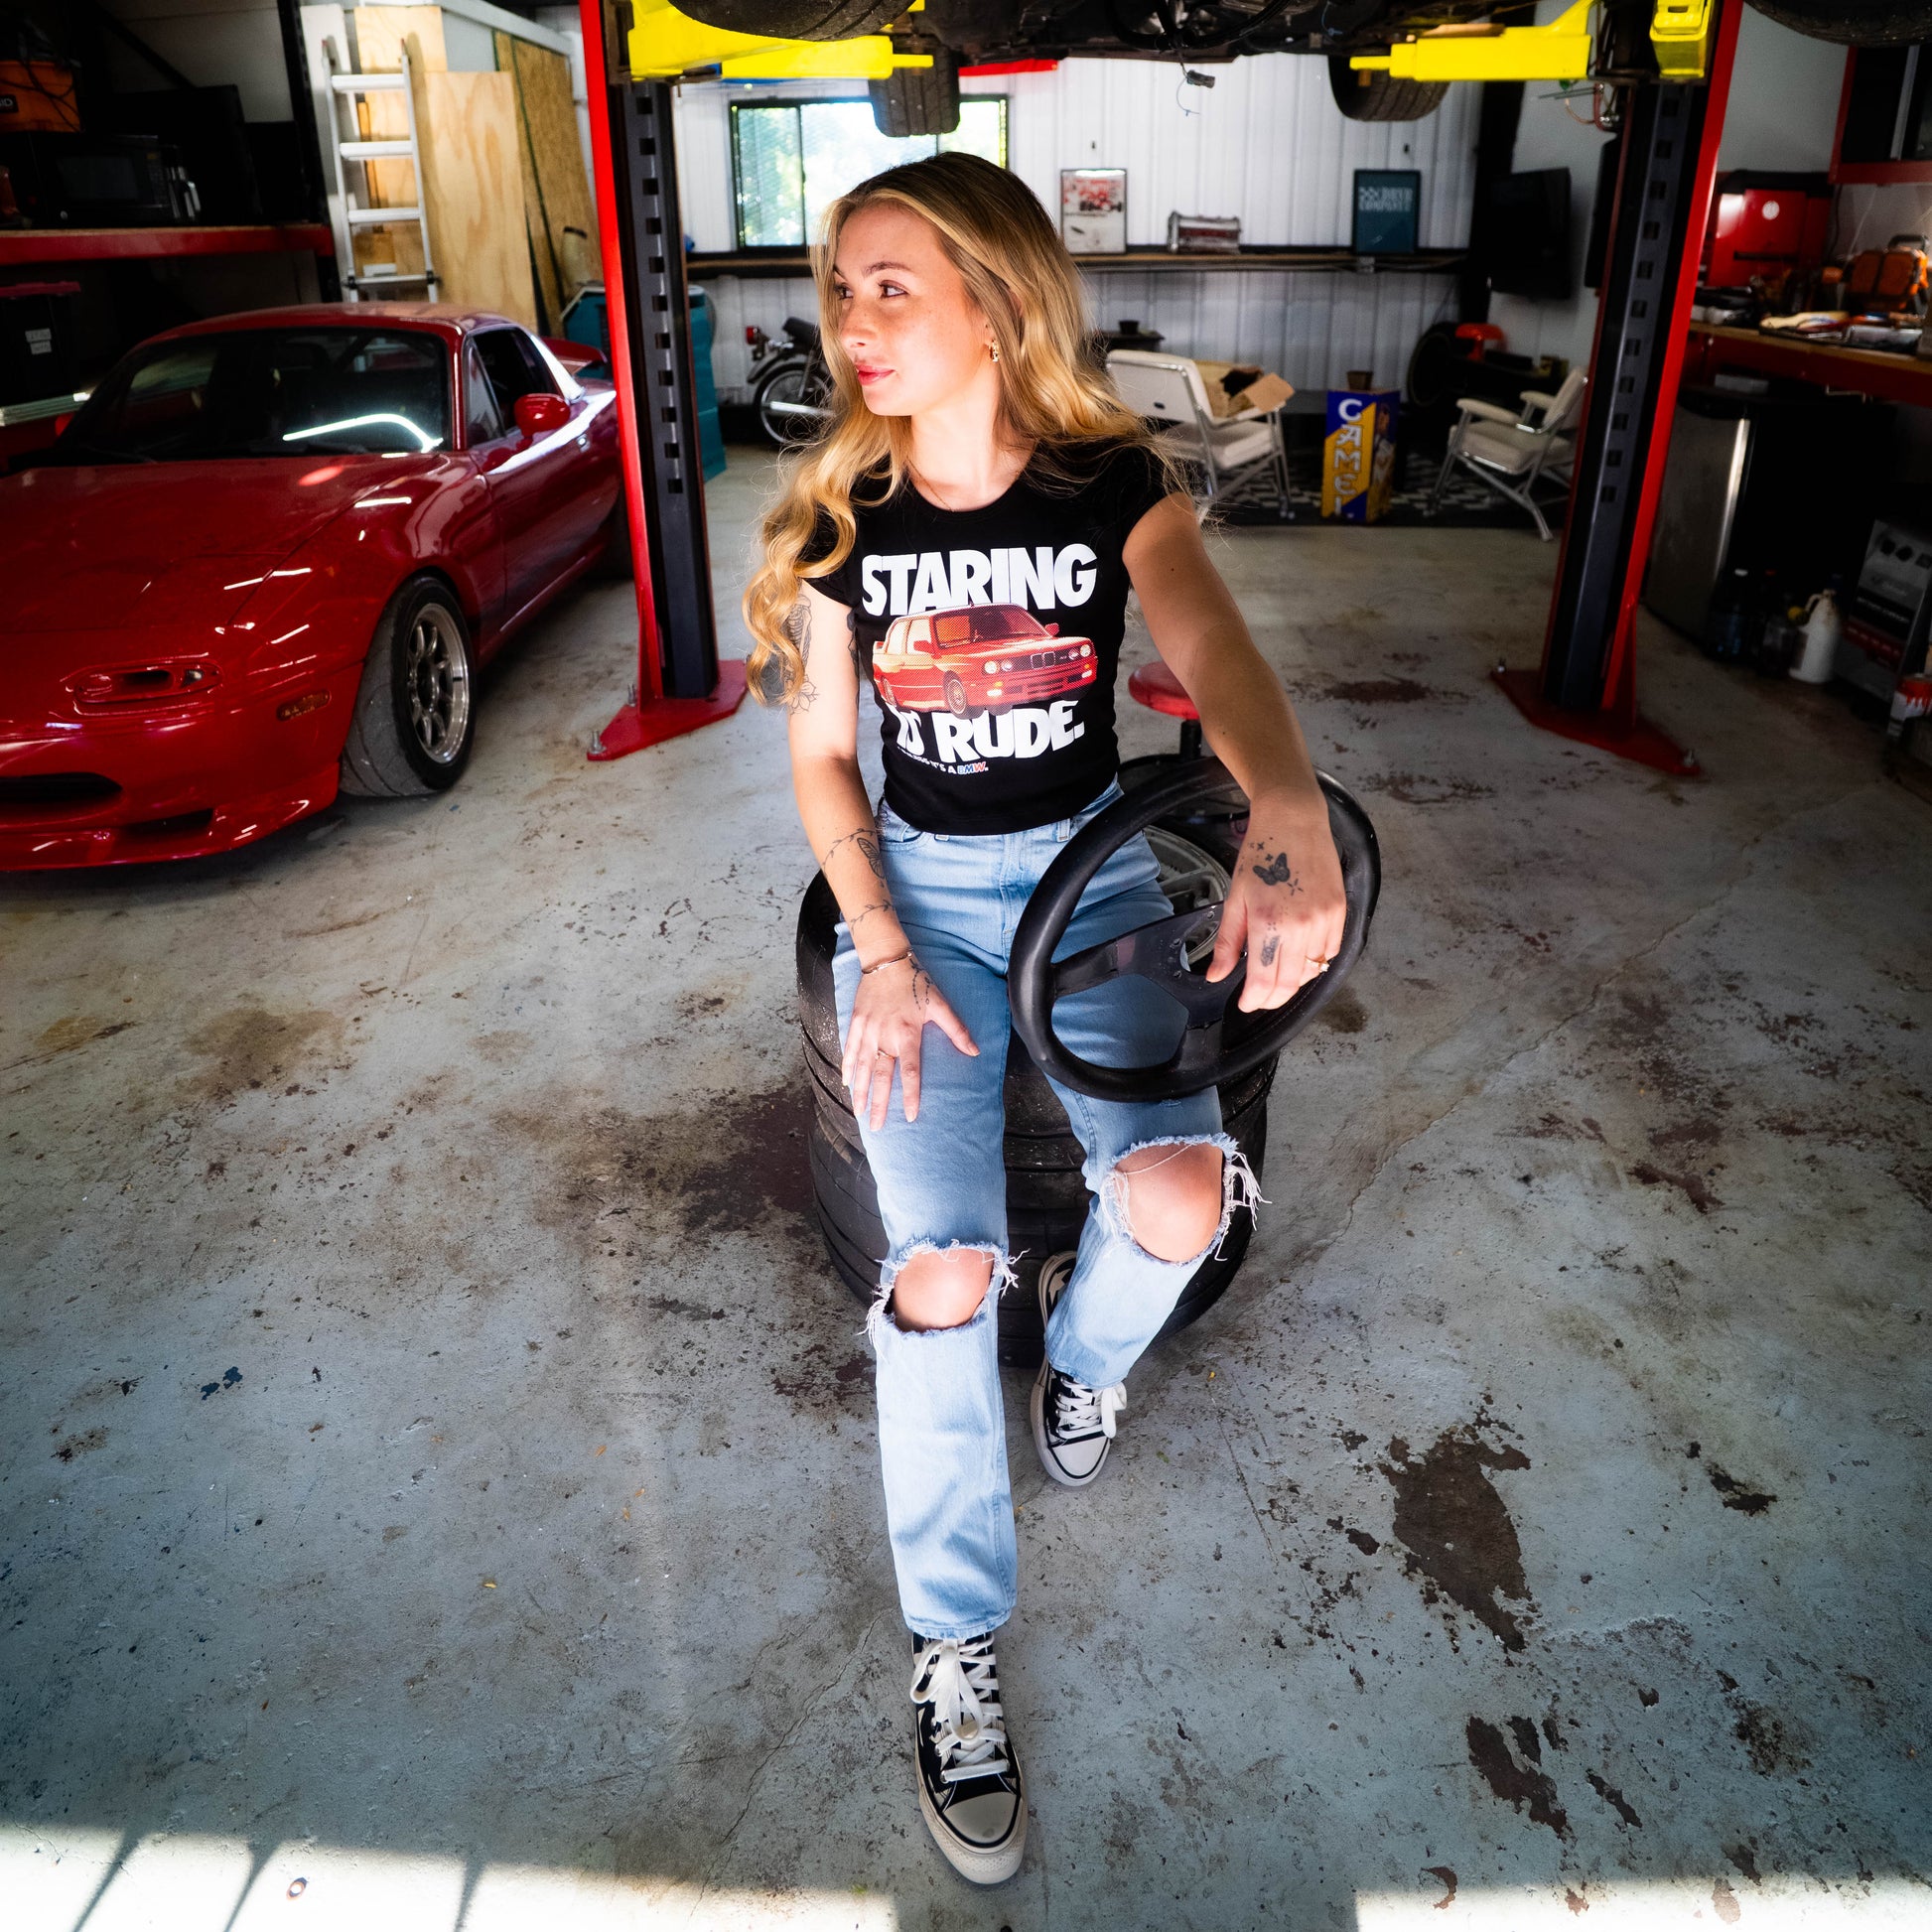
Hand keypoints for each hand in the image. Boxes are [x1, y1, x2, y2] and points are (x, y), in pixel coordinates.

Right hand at [842, 954, 978, 1128]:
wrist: (886, 960)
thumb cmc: (915, 982)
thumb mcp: (940, 1004)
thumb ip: (956, 1030)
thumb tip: (974, 1051)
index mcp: (907, 1034)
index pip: (910, 1073)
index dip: (911, 1096)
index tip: (911, 1116)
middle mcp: (885, 1037)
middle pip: (882, 1077)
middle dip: (879, 1104)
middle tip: (876, 1127)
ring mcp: (867, 1032)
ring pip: (863, 1068)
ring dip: (861, 1092)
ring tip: (859, 1113)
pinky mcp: (856, 1024)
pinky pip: (850, 1051)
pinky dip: (848, 1068)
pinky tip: (846, 1084)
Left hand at [1206, 793, 1346, 1011]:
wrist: (1294, 821)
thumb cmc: (1261, 855)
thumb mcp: (1235, 899)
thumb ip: (1228, 943)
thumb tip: (1215, 976)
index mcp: (1269, 923)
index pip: (1265, 981)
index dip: (1254, 1000)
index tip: (1245, 1003)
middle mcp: (1301, 927)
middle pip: (1290, 984)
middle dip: (1271, 998)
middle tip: (1258, 997)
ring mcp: (1325, 920)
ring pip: (1311, 970)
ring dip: (1292, 980)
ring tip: (1275, 972)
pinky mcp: (1340, 912)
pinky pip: (1329, 952)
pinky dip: (1313, 960)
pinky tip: (1297, 953)